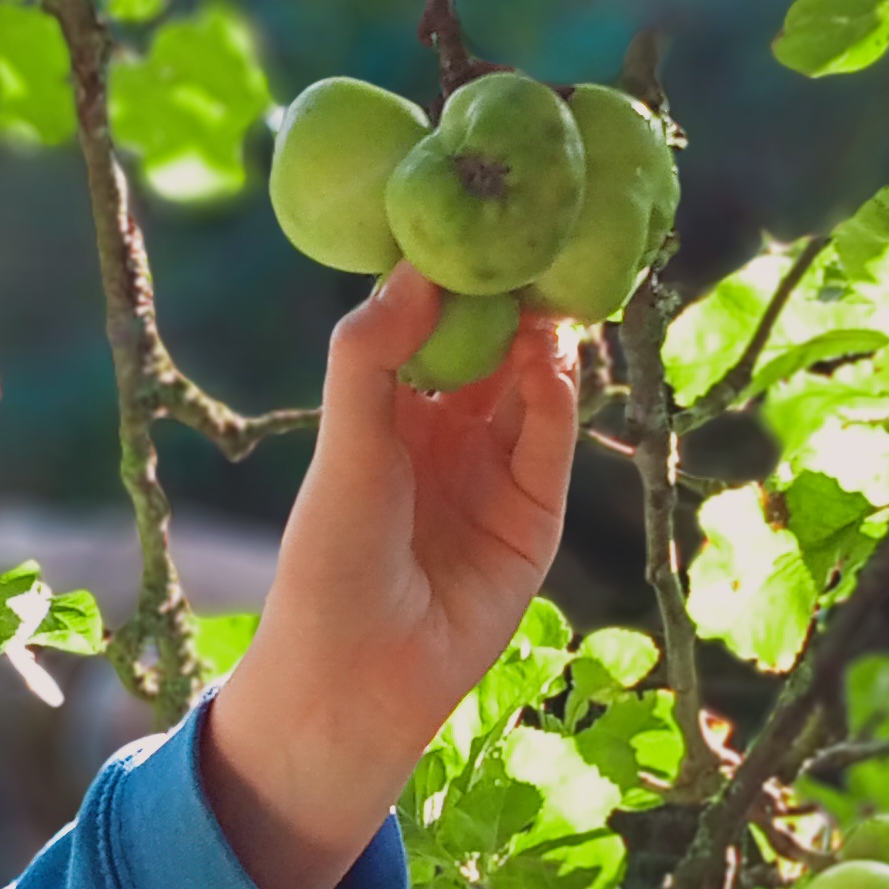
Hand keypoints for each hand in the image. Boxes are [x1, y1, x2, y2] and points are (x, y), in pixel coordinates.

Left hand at [201, 262, 576, 888]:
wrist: (354, 674)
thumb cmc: (328, 557)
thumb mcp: (345, 442)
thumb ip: (371, 356)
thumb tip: (415, 268)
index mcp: (394, 411)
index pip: (437, 325)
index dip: (458, 276)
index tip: (476, 215)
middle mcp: (450, 435)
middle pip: (497, 348)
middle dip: (515, 297)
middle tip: (535, 236)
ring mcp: (497, 475)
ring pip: (533, 388)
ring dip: (543, 340)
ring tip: (549, 287)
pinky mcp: (534, 518)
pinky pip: (553, 444)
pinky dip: (560, 399)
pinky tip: (554, 358)